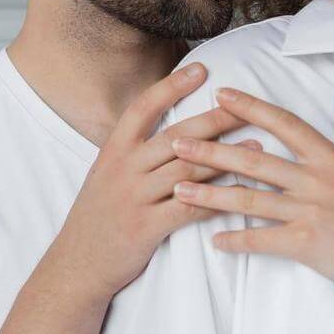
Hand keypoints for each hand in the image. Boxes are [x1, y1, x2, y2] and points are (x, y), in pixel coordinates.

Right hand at [49, 65, 262, 300]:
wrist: (77, 265)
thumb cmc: (98, 217)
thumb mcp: (105, 175)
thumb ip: (133, 152)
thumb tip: (174, 128)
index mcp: (113, 151)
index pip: (144, 107)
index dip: (172, 86)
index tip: (201, 68)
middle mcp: (123, 169)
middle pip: (176, 136)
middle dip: (215, 119)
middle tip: (247, 106)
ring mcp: (134, 198)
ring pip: (187, 170)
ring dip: (226, 157)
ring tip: (256, 145)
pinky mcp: (146, 228)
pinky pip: (189, 209)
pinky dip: (217, 199)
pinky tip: (240, 192)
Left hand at [170, 88, 333, 310]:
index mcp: (333, 158)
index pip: (284, 124)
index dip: (251, 107)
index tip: (221, 95)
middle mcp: (317, 180)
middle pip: (254, 159)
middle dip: (211, 149)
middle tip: (176, 141)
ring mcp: (311, 212)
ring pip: (250, 199)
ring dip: (209, 194)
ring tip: (177, 188)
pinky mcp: (308, 245)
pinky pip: (262, 240)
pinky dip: (236, 239)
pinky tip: (213, 239)